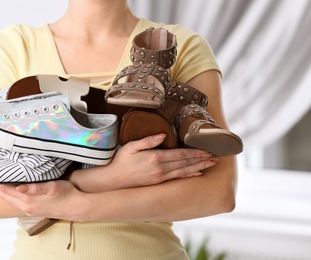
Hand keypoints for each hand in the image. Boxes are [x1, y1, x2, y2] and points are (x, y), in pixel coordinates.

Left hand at [0, 180, 84, 218]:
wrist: (76, 207)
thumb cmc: (66, 193)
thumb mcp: (53, 187)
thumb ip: (36, 187)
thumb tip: (19, 187)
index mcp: (28, 200)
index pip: (5, 190)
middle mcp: (25, 206)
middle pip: (3, 196)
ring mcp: (28, 209)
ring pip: (8, 200)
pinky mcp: (32, 209)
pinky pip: (14, 201)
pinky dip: (7, 195)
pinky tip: (7, 191)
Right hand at [102, 134, 217, 189]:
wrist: (113, 180)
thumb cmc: (120, 161)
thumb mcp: (131, 146)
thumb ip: (147, 140)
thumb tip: (162, 135)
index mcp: (155, 158)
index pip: (180, 155)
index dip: (195, 153)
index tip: (207, 151)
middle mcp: (160, 169)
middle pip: (185, 164)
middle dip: (201, 160)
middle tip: (215, 158)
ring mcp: (160, 177)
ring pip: (184, 172)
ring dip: (198, 167)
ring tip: (210, 165)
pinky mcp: (158, 182)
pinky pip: (177, 178)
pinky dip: (188, 176)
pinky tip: (196, 174)